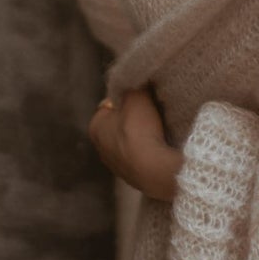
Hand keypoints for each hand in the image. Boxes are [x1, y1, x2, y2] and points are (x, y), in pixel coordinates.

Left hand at [88, 87, 180, 202]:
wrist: (156, 169)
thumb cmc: (140, 130)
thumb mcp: (136, 96)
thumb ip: (134, 85)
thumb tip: (138, 80)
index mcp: (95, 127)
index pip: (110, 105)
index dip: (127, 98)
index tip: (142, 97)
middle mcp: (101, 150)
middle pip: (121, 124)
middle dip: (135, 118)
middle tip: (153, 111)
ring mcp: (117, 167)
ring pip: (132, 143)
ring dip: (144, 137)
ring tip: (161, 130)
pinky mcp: (134, 179)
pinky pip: (143, 158)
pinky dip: (151, 152)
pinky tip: (163, 147)